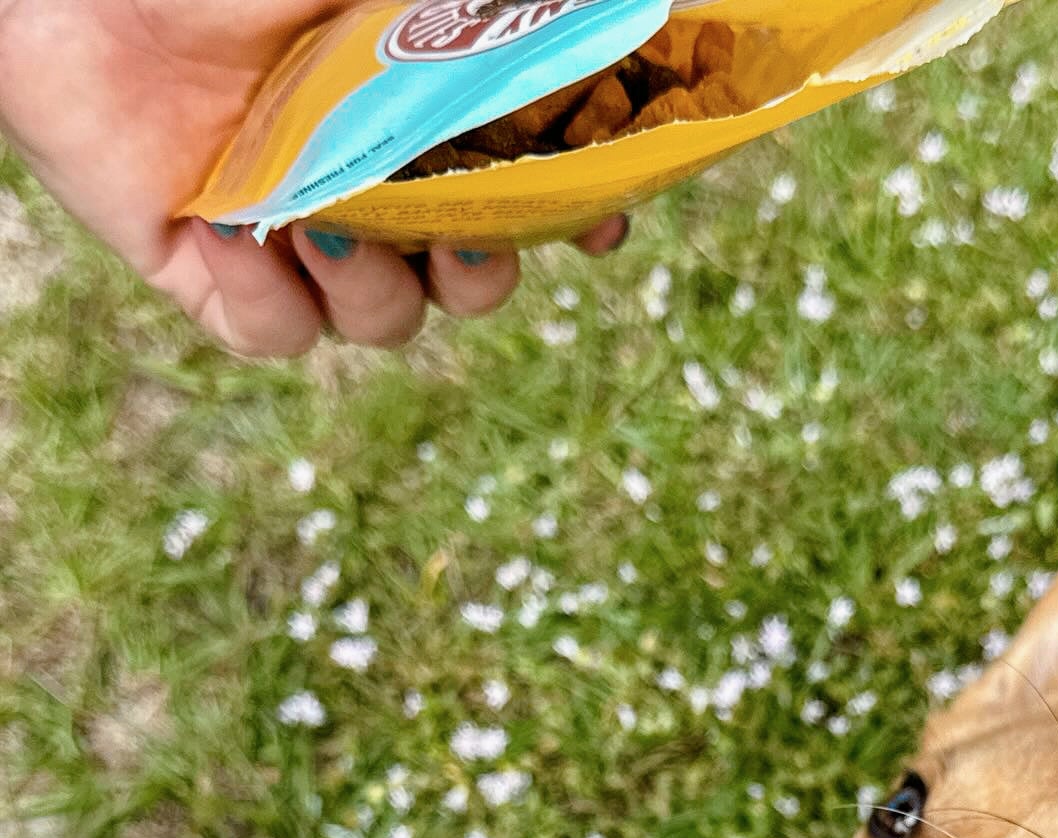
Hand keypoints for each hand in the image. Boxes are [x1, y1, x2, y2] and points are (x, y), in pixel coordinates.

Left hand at [0, 0, 627, 355]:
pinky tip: (225, 228)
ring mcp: (290, 233)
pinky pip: (269, 336)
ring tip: (318, 218)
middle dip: (481, 273)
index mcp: (417, 109)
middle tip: (458, 234)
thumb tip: (563, 11)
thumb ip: (466, 9)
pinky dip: (261, 299)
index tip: (599, 220)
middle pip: (469, 279)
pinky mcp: (210, 275)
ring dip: (370, 287)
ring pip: (381, 321)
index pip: (524, 185)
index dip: (572, 215)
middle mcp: (366, 178)